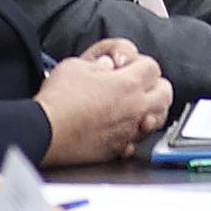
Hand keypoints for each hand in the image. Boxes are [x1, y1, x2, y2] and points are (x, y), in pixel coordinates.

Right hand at [33, 46, 171, 164]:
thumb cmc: (58, 100)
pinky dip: (135, 133)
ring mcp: (129, 130)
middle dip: (155, 85)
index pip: (152, 67)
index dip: (139, 63)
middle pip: (165, 93)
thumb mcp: (77, 65)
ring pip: (158, 118)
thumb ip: (100, 62)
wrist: (45, 131)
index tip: (128, 66)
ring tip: (136, 106)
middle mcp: (135, 108)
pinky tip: (123, 128)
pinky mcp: (119, 148)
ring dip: (151, 109)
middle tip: (140, 84)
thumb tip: (109, 65)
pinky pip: (139, 140)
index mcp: (128, 84)